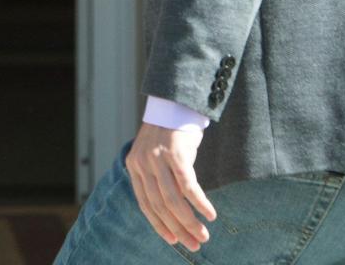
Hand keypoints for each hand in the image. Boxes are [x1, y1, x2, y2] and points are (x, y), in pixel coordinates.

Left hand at [126, 122, 215, 251]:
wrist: (175, 101)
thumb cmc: (169, 132)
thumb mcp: (156, 156)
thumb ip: (158, 178)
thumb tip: (172, 211)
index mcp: (134, 166)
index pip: (145, 204)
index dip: (159, 225)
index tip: (174, 240)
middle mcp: (142, 163)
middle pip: (159, 205)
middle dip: (178, 228)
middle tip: (195, 244)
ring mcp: (157, 158)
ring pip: (173, 200)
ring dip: (190, 221)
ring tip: (203, 235)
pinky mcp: (175, 153)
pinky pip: (188, 185)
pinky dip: (199, 203)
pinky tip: (210, 214)